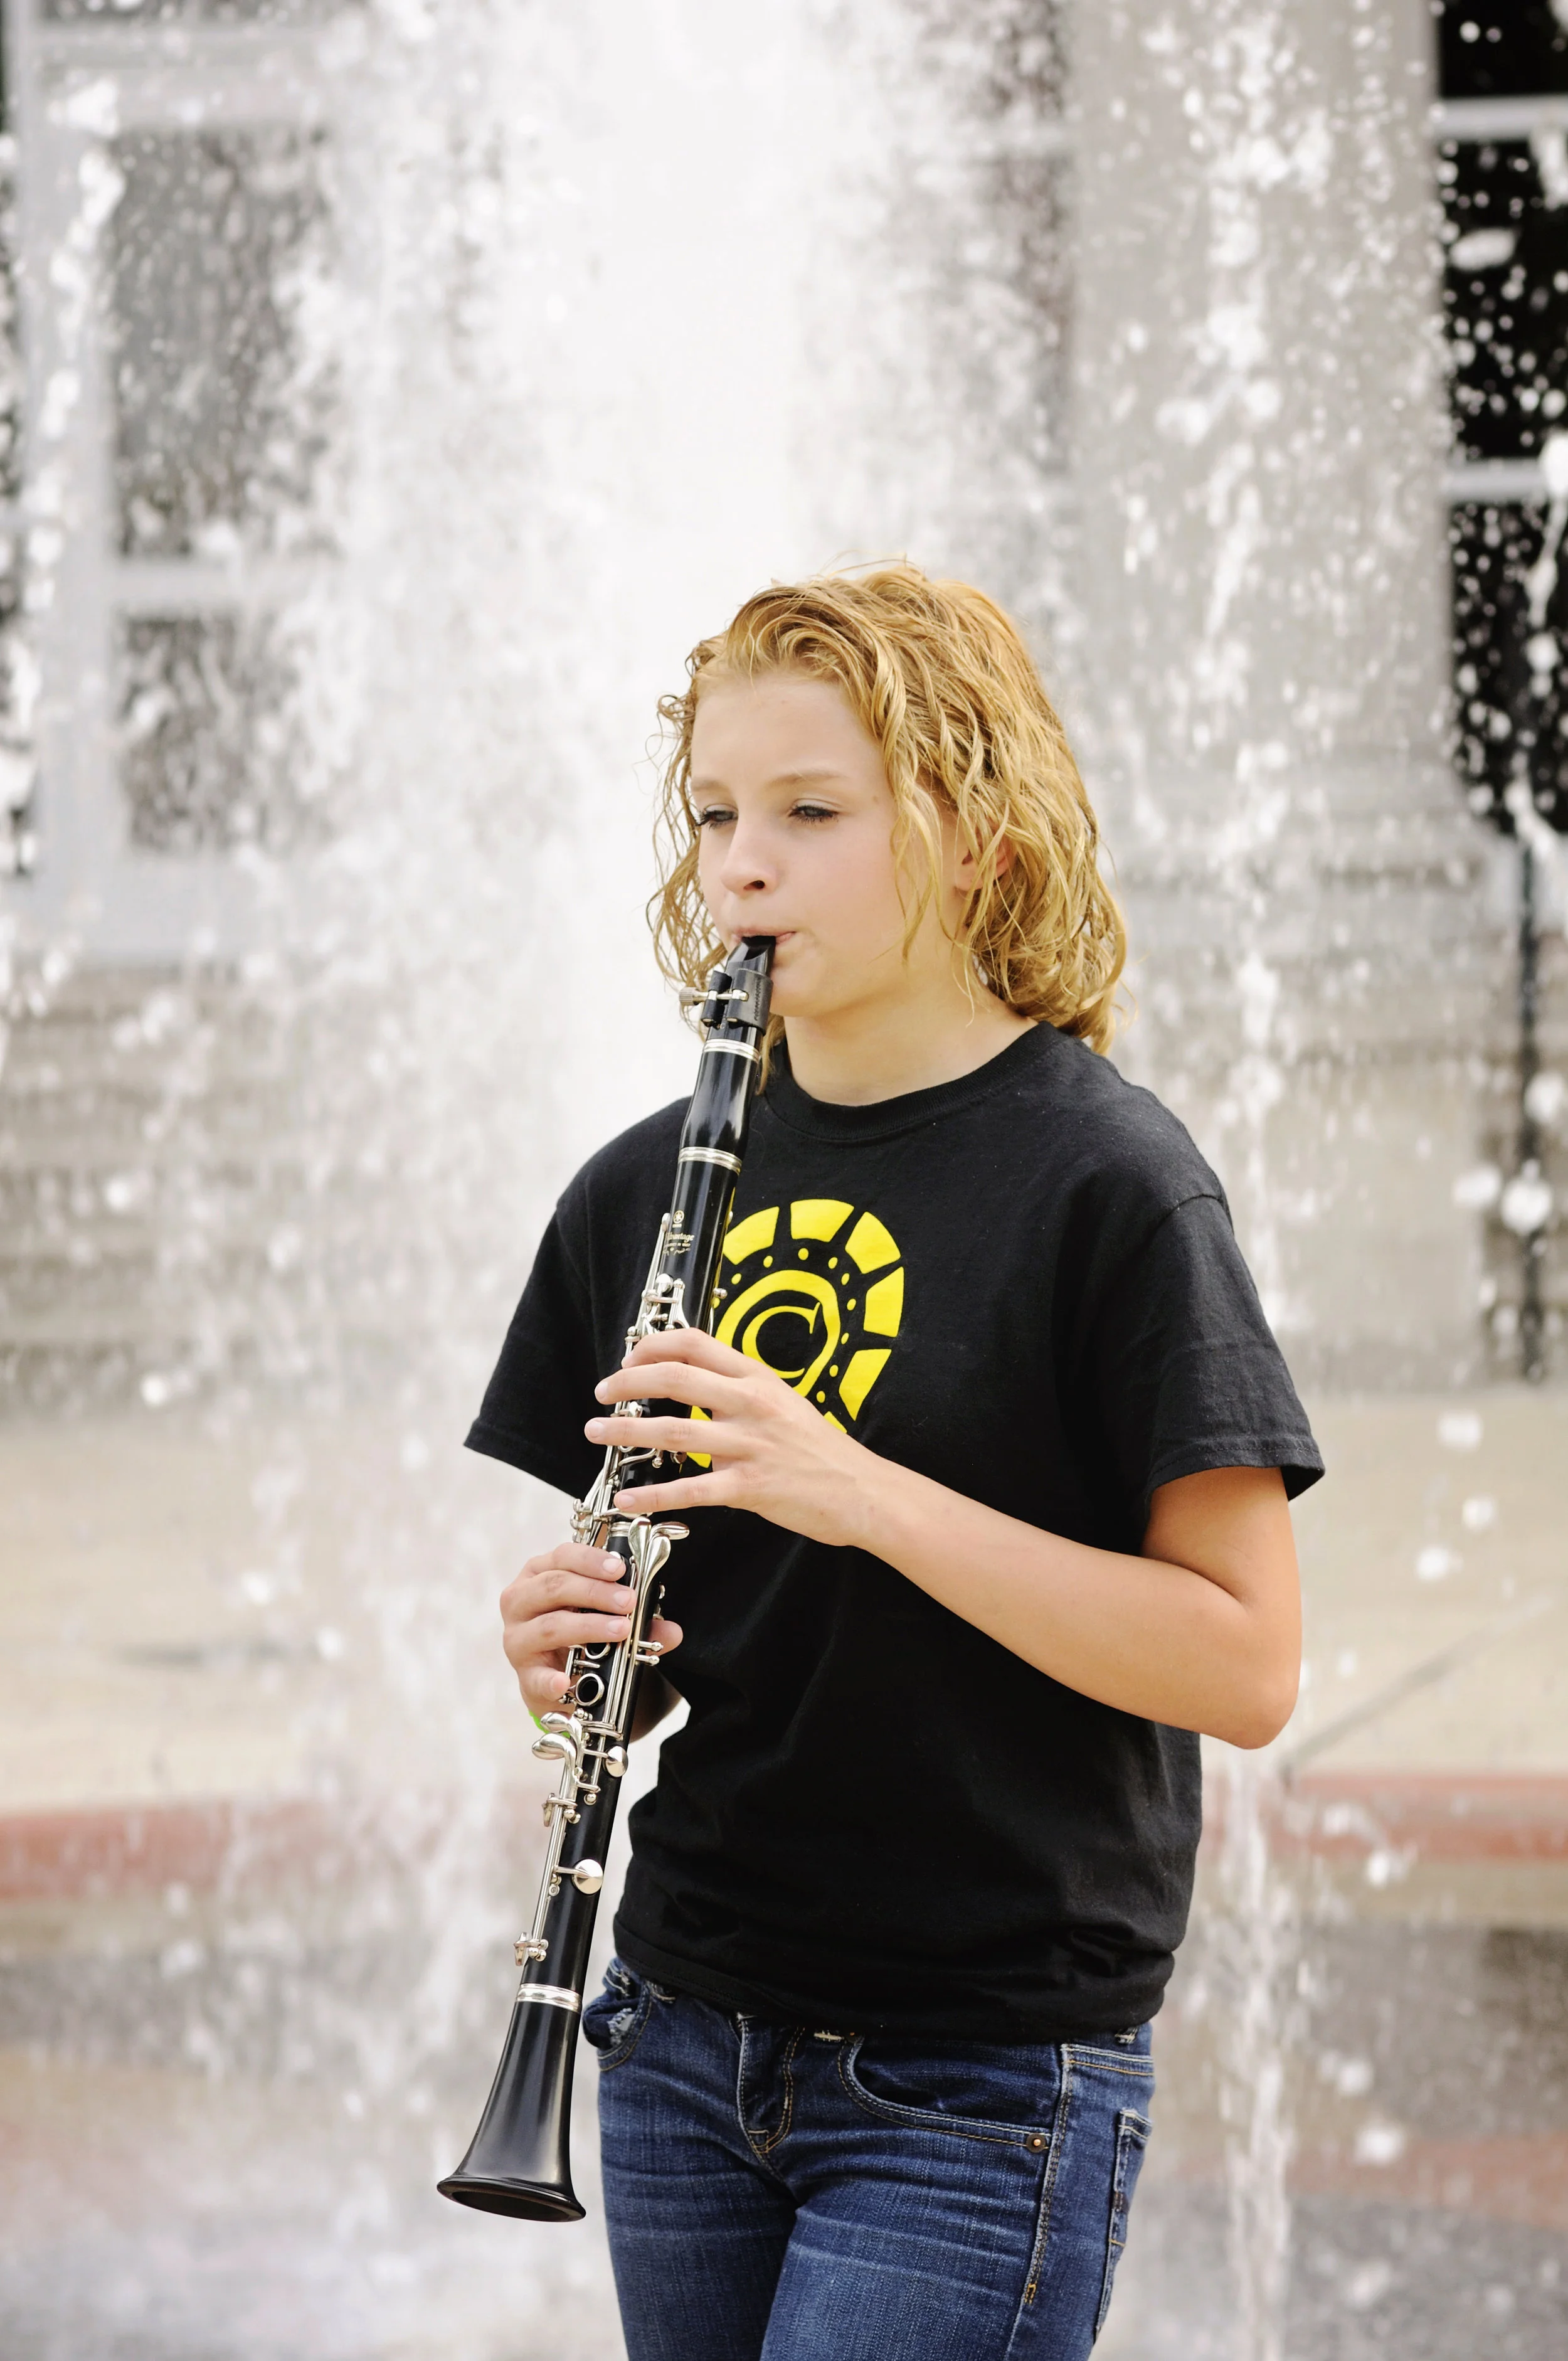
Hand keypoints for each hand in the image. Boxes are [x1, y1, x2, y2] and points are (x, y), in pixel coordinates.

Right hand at [499, 1541, 682, 1720]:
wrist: (558, 1677)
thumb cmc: (578, 1633)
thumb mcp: (605, 1615)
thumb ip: (638, 1619)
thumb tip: (671, 1631)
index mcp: (540, 1574)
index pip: (563, 1556)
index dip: (592, 1560)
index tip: (621, 1569)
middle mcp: (521, 1601)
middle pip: (555, 1587)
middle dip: (595, 1592)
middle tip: (628, 1602)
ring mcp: (518, 1638)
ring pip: (550, 1626)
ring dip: (588, 1627)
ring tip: (620, 1630)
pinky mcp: (524, 1674)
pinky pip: (535, 1677)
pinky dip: (551, 1680)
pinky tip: (565, 1682)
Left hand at [585, 1328, 877, 1545]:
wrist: (861, 1489)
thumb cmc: (818, 1448)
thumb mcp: (781, 1401)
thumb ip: (738, 1389)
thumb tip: (690, 1381)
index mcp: (756, 1378)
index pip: (695, 1344)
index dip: (653, 1346)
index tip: (628, 1358)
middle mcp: (751, 1404)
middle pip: (675, 1379)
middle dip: (627, 1383)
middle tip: (601, 1393)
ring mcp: (750, 1445)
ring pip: (673, 1432)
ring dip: (626, 1431)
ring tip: (596, 1433)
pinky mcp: (750, 1487)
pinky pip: (690, 1490)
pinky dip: (654, 1494)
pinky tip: (628, 1497)